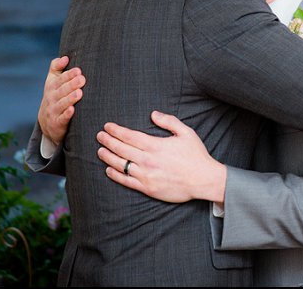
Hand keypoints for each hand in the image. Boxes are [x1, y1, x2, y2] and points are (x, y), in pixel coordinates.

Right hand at [37, 56, 84, 144]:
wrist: (47, 122)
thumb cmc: (54, 97)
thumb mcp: (52, 81)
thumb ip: (57, 67)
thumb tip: (65, 57)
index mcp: (51, 86)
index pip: (59, 79)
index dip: (68, 75)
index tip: (78, 70)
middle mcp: (51, 98)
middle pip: (61, 90)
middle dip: (71, 84)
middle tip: (82, 79)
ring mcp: (53, 110)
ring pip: (62, 104)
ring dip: (70, 98)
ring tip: (79, 93)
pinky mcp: (57, 123)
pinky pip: (62, 118)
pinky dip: (66, 114)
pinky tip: (72, 110)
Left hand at [96, 111, 226, 203]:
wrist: (203, 180)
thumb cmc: (196, 155)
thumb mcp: (186, 132)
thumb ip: (169, 121)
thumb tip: (153, 114)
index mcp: (155, 145)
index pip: (129, 136)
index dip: (116, 130)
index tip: (107, 126)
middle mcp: (147, 160)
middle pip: (121, 149)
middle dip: (108, 141)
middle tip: (99, 136)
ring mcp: (146, 175)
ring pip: (120, 165)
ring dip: (108, 157)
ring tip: (100, 151)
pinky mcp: (147, 188)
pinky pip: (126, 181)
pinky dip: (115, 175)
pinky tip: (108, 170)